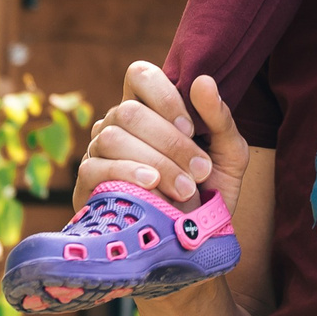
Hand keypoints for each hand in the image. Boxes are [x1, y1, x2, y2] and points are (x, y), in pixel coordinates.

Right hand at [76, 61, 250, 211]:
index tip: (191, 127)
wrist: (195, 240)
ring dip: (156, 162)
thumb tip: (203, 80)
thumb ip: (219, 118)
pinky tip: (151, 185)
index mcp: (149, 108)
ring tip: (185, 189)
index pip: (139, 75)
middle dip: (170, 142)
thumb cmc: (210, 190)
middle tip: (201, 170)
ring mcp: (99, 152)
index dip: (164, 96)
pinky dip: (127, 173)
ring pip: (113, 137)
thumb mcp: (228, 154)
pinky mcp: (88, 184)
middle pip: (130, 111)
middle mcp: (118, 124)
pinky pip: (96, 167)